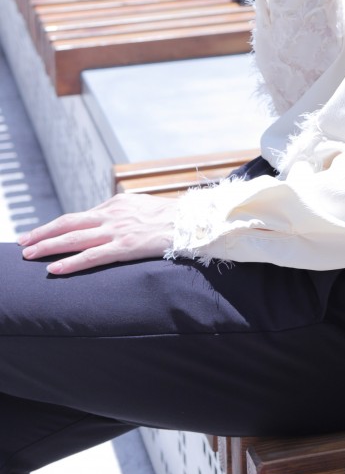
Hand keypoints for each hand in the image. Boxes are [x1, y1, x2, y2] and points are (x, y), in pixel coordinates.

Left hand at [17, 193, 176, 275]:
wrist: (193, 221)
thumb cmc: (171, 217)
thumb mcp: (142, 208)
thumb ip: (122, 214)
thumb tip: (107, 220)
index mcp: (115, 204)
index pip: (78, 216)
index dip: (55, 226)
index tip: (37, 233)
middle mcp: (112, 214)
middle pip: (68, 223)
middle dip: (42, 233)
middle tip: (21, 242)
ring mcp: (118, 230)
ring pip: (75, 238)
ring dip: (48, 246)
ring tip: (28, 255)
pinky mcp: (126, 246)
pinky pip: (92, 256)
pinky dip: (71, 262)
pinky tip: (54, 269)